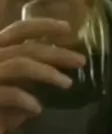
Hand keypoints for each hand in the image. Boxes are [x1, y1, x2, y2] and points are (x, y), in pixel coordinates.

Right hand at [0, 19, 86, 133]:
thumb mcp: (3, 92)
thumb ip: (20, 83)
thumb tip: (48, 83)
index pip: (18, 30)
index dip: (43, 25)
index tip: (67, 28)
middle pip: (26, 48)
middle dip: (57, 52)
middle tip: (81, 61)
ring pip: (21, 64)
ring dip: (47, 73)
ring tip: (67, 84)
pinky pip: (7, 93)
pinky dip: (24, 99)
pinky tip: (37, 109)